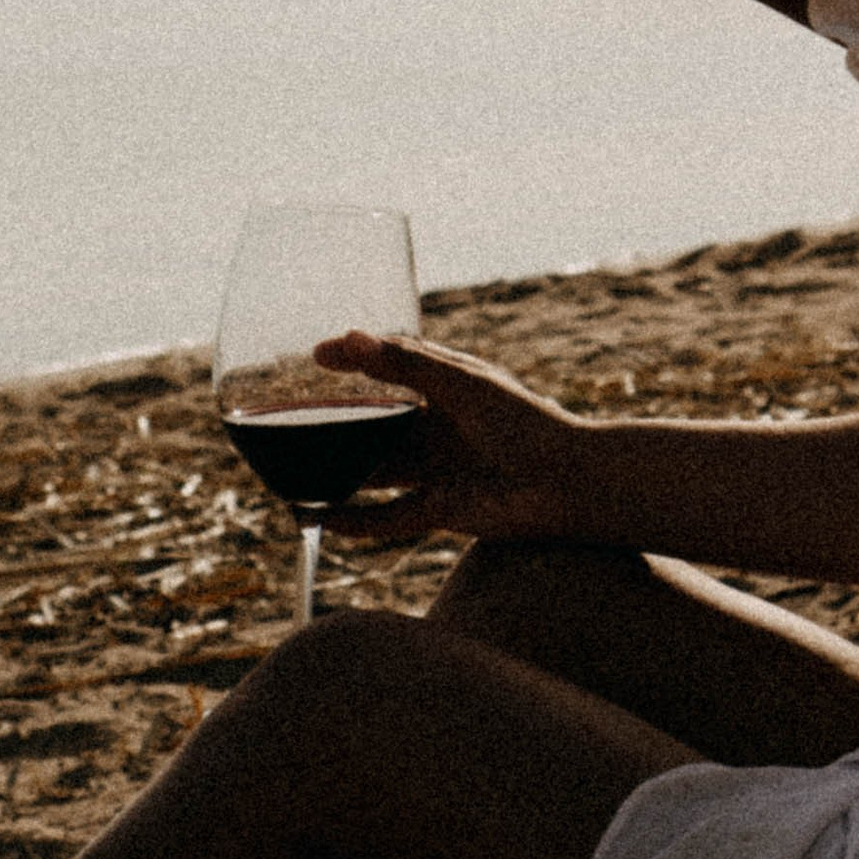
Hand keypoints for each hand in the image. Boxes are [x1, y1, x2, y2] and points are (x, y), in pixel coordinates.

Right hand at [308, 333, 589, 547]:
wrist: (569, 484)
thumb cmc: (525, 422)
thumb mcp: (460, 384)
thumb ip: (403, 364)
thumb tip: (347, 337)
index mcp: (447, 388)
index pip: (391, 367)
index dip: (355, 359)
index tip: (315, 355)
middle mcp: (439, 429)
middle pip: (375, 426)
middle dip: (336, 426)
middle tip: (288, 423)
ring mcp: (439, 471)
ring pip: (375, 472)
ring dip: (337, 475)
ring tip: (293, 475)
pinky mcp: (443, 511)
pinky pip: (389, 518)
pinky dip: (357, 521)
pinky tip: (323, 519)